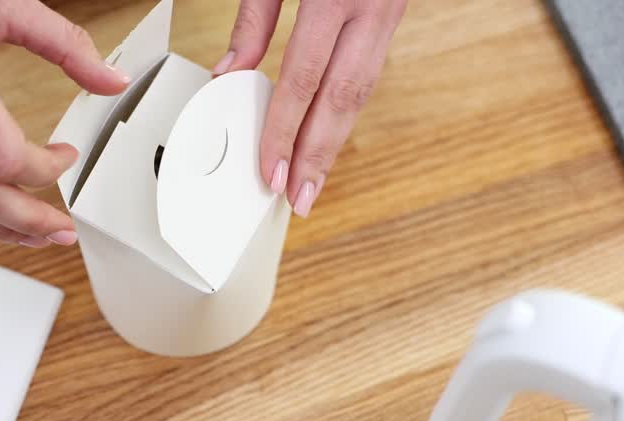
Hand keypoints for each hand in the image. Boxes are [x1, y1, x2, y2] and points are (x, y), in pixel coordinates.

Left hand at [214, 0, 405, 217]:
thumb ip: (254, 18)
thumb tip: (229, 75)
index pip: (305, 78)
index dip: (286, 130)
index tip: (271, 171)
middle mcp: (371, 5)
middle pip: (342, 96)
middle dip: (317, 153)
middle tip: (298, 198)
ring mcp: (390, 10)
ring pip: (363, 90)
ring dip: (336, 141)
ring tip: (313, 180)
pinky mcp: (394, 13)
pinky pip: (369, 71)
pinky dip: (346, 109)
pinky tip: (328, 136)